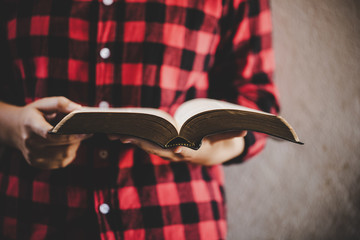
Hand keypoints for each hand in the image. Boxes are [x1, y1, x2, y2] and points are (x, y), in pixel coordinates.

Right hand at [0, 97, 89, 168]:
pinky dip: (69, 153)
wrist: (15, 129)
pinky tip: (67, 144)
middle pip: (62, 144)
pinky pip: (62, 162)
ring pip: (64, 154)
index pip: (49, 133)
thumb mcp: (44, 103)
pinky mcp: (38, 164)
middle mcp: (30, 142)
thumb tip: (78, 109)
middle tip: (87, 130)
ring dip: (74, 145)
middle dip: (77, 137)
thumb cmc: (34, 115)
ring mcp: (33, 156)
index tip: (84, 131)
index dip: (68, 134)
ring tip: (74, 135)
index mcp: (30, 124)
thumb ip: (61, 103)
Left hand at [110, 131, 246, 165]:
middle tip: (123, 136)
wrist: (214, 153)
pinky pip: (147, 144)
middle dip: (141, 143)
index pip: (182, 151)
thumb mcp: (228, 137)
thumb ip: (231, 133)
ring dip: (132, 141)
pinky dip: (134, 139)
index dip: (172, 148)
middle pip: (158, 149)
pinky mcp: (164, 148)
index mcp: (195, 152)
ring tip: (114, 134)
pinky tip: (121, 133)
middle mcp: (180, 155)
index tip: (162, 145)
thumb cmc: (221, 141)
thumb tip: (244, 129)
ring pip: (149, 148)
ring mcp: (170, 153)